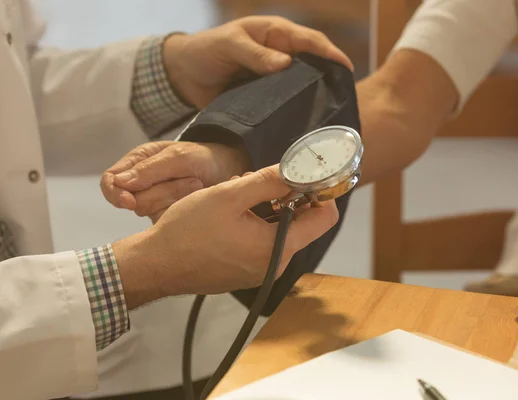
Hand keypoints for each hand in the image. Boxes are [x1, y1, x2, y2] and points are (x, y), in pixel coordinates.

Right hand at [101, 141, 250, 222]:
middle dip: (162, 194)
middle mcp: (142, 184)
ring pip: (150, 213)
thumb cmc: (204, 158)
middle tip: (193, 182)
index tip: (130, 202)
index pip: (110, 181)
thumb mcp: (181, 157)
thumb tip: (120, 184)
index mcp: (137, 162)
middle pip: (132, 201)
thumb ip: (151, 169)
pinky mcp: (168, 218)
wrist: (230, 172)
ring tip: (198, 186)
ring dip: (177, 200)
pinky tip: (199, 200)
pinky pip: (166, 222)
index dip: (115, 193)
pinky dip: (185, 211)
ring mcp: (155, 202)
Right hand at [112, 165, 338, 307]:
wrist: (156, 265)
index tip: (303, 177)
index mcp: (278, 248)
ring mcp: (261, 272)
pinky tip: (229, 215)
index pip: (325, 218)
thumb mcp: (230, 196)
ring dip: (265, 209)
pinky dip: (254, 225)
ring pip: (279, 231)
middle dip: (284, 198)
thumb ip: (268, 181)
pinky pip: (262, 244)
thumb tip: (299, 170)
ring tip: (235, 196)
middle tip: (254, 183)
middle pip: (301, 224)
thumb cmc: (189, 230)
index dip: (320, 193)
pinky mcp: (246, 273)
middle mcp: (276, 265)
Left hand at [162, 16, 352, 108]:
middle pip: (314, 66)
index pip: (311, 41)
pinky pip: (287, 105)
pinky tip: (305, 126)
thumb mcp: (229, 45)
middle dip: (331, 78)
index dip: (331, 53)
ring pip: (303, 87)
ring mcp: (275, 79)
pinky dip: (297, 112)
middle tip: (346, 98)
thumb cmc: (206, 50)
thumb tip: (285, 63)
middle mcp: (281, 56)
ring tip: (332, 116)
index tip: (347, 69)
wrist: (184, 75)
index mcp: (276, 35)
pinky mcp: (267, 99)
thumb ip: (254, 54)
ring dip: (316, 98)